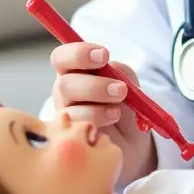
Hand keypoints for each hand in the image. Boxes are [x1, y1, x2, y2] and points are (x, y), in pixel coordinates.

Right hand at [50, 43, 153, 173]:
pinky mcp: (70, 137)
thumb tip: (111, 67)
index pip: (62, 57)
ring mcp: (65, 116)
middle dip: (94, 86)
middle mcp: (65, 92)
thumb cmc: (125, 105)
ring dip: (98, 108)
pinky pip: (77, 129)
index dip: (78, 53)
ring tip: (118, 110)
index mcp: (75, 72)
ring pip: (70, 108)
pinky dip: (97, 122)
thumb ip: (121, 72)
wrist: (131, 140)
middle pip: (64, 84)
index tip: (104, 56)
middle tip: (121, 90)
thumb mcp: (129, 83)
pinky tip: (111, 121)